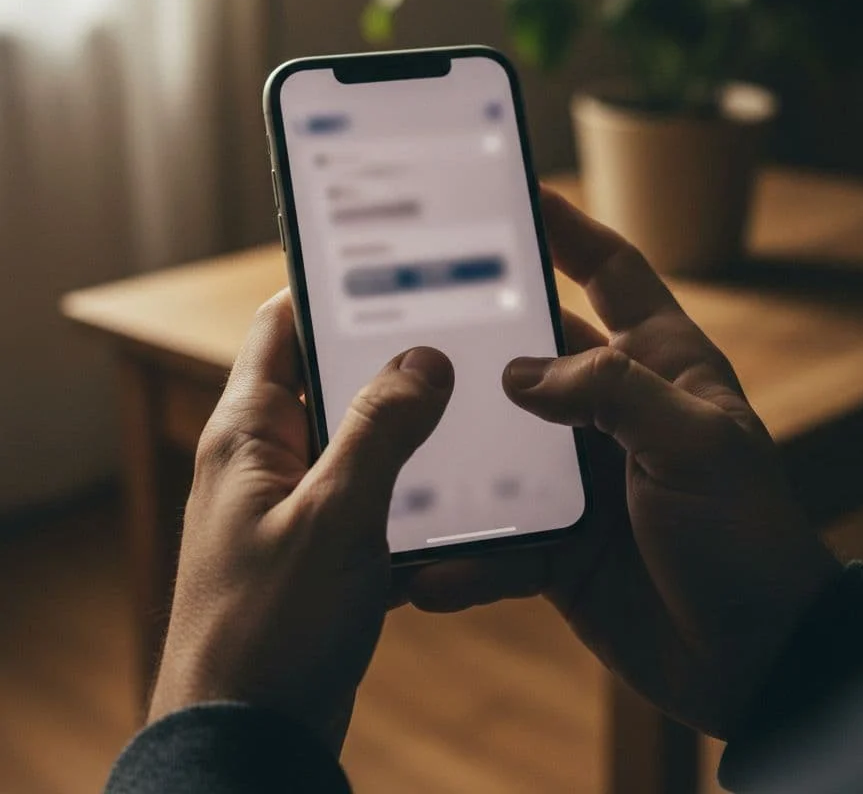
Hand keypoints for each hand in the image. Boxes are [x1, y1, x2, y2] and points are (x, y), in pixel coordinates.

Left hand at [149, 290, 453, 752]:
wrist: (247, 741)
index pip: (282, 325)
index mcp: (247, 432)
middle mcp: (263, 457)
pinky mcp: (316, 548)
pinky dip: (409, 492)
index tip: (393, 260)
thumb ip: (379, 431)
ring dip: (408, 431)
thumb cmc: (270, 629)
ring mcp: (289, 503)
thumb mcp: (335, 518)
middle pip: (329, 377)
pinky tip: (462, 498)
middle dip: (390, 359)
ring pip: (357, 440)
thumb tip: (423, 358)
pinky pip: (369, 497)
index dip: (331, 285)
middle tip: (460, 332)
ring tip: (475, 408)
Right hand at [402, 189, 839, 739]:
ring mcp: (582, 477)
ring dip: (453, 447)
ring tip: (392, 436)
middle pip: (532, 351)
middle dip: (476, 335)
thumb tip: (518, 372)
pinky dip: (464, 553)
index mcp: (660, 367)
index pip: (613, 274)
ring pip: (499, 443)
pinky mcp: (558, 542)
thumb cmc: (747, 538)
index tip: (516, 193)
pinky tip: (427, 566)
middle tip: (404, 310)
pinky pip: (497, 536)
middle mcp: (614, 412)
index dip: (569, 229)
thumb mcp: (696, 446)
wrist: (754, 664)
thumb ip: (612, 393)